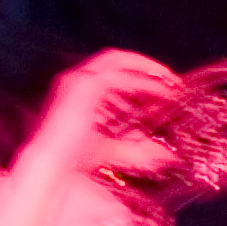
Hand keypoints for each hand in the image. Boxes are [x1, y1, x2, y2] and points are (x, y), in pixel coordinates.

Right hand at [16, 49, 181, 184]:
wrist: (52, 166)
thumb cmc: (74, 161)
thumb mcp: (114, 151)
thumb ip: (138, 150)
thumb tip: (167, 154)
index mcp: (82, 93)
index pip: (116, 73)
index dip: (143, 77)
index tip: (169, 90)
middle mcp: (78, 82)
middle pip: (117, 60)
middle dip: (147, 66)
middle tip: (174, 81)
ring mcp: (77, 80)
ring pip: (116, 59)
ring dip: (146, 66)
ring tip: (169, 80)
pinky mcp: (82, 85)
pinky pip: (117, 74)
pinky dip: (140, 79)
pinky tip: (158, 89)